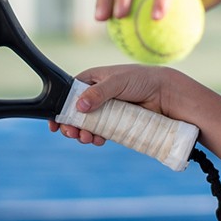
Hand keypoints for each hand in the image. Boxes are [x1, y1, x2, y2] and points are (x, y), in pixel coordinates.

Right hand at [48, 64, 175, 145]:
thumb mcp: (118, 82)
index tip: (55, 123)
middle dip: (71, 125)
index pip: (69, 94)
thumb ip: (99, 92)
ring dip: (83, 133)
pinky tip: (97, 140)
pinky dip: (96, 137)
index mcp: (93, 80)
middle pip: (76, 113)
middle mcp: (97, 95)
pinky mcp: (115, 122)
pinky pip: (101, 132)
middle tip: (72, 134)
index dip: (61, 108)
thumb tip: (80, 106)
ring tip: (86, 139)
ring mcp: (106, 110)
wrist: (165, 94)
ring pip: (87, 125)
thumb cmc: (142, 80)